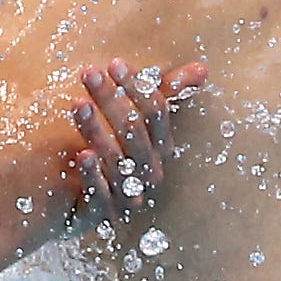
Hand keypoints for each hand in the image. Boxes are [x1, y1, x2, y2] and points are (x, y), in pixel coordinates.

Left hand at [68, 57, 204, 223]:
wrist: (82, 204)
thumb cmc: (115, 153)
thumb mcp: (139, 123)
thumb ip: (166, 95)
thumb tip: (202, 69)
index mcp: (161, 148)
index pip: (156, 114)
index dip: (138, 88)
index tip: (114, 64)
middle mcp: (149, 172)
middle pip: (134, 132)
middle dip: (111, 99)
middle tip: (88, 73)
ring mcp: (128, 195)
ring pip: (117, 160)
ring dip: (96, 130)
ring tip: (78, 104)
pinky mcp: (103, 215)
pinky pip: (101, 196)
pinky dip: (93, 175)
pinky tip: (81, 155)